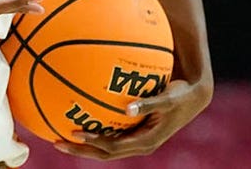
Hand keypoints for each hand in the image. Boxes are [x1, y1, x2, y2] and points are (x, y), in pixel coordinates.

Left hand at [54, 78, 212, 159]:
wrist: (193, 98)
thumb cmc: (180, 96)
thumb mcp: (167, 99)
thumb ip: (148, 104)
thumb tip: (127, 109)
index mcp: (145, 142)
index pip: (113, 148)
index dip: (94, 143)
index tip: (76, 134)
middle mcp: (138, 144)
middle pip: (104, 153)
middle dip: (81, 150)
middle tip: (56, 142)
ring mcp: (135, 139)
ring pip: (105, 147)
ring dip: (84, 144)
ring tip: (60, 134)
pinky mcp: (134, 132)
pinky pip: (111, 134)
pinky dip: (96, 131)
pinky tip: (80, 118)